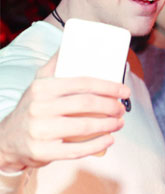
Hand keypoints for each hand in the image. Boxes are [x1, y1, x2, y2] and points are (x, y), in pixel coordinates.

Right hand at [0, 55, 129, 171]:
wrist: (7, 139)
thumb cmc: (31, 108)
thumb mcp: (38, 84)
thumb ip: (54, 64)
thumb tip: (70, 41)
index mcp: (42, 88)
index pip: (82, 83)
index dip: (109, 86)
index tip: (124, 91)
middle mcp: (39, 108)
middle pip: (86, 104)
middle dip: (112, 106)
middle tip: (122, 109)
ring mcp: (40, 131)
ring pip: (84, 126)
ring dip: (109, 125)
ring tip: (119, 123)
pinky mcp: (43, 152)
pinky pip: (76, 150)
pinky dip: (97, 145)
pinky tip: (109, 139)